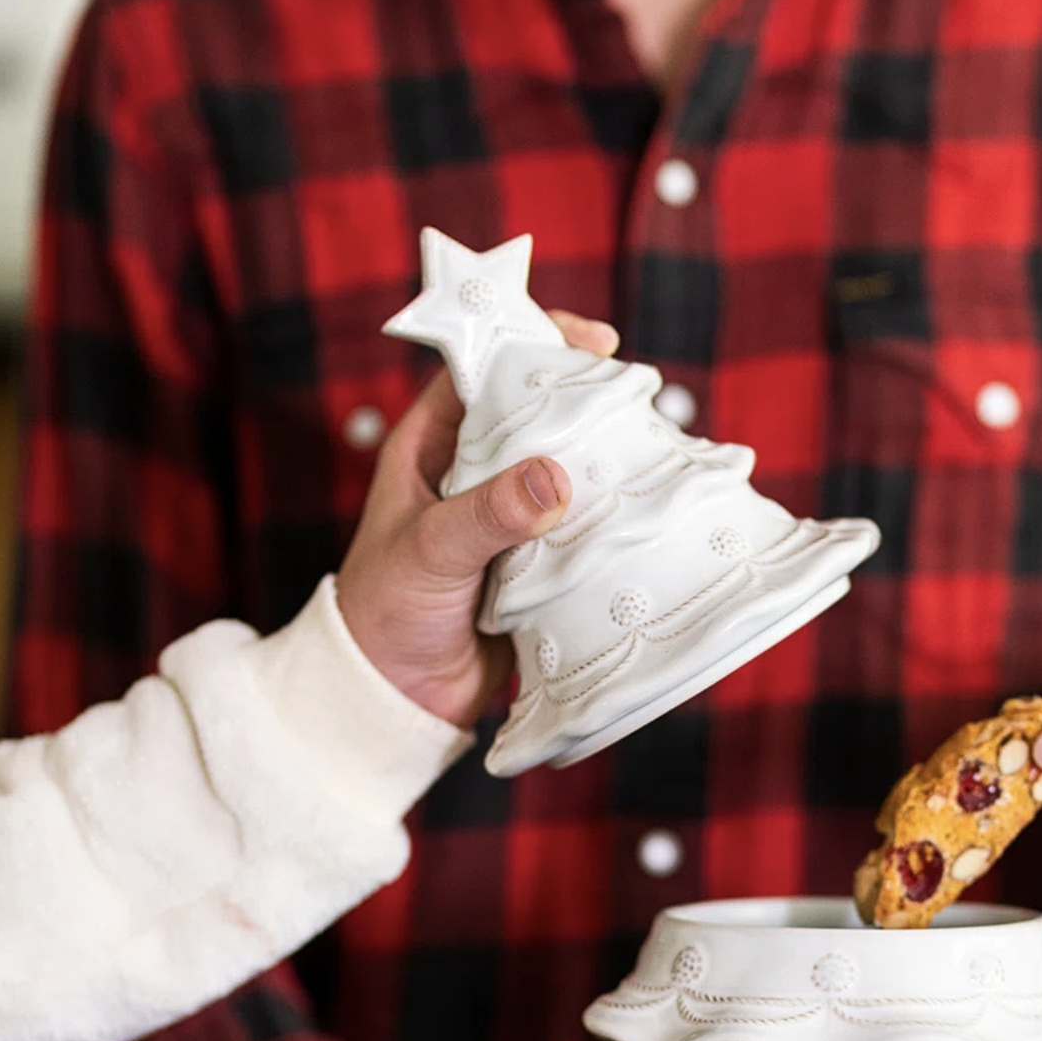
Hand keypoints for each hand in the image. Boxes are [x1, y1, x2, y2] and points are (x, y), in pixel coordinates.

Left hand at [336, 309, 617, 727]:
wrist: (396, 700)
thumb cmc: (386, 615)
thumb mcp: (430, 553)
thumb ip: (487, 514)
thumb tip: (554, 478)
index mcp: (431, 447)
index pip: (483, 369)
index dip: (532, 341)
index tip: (591, 340)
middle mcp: (472, 474)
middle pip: (538, 415)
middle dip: (586, 402)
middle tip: (637, 397)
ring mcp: (510, 519)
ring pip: (567, 471)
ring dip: (607, 462)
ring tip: (655, 449)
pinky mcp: (539, 564)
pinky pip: (582, 530)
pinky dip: (613, 521)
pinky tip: (648, 513)